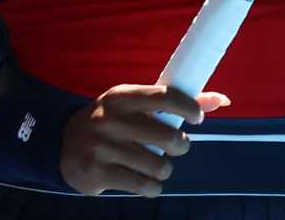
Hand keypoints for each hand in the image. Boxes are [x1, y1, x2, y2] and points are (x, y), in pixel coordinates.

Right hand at [58, 84, 228, 196]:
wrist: (63, 145)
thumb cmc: (113, 123)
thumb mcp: (134, 106)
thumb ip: (175, 103)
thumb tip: (221, 99)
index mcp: (121, 97)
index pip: (164, 95)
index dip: (188, 107)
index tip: (197, 119)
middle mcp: (109, 118)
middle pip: (168, 136)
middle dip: (179, 145)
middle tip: (174, 146)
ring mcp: (101, 146)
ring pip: (159, 165)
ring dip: (163, 170)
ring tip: (154, 165)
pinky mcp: (97, 172)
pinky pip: (144, 186)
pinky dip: (152, 187)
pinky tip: (144, 181)